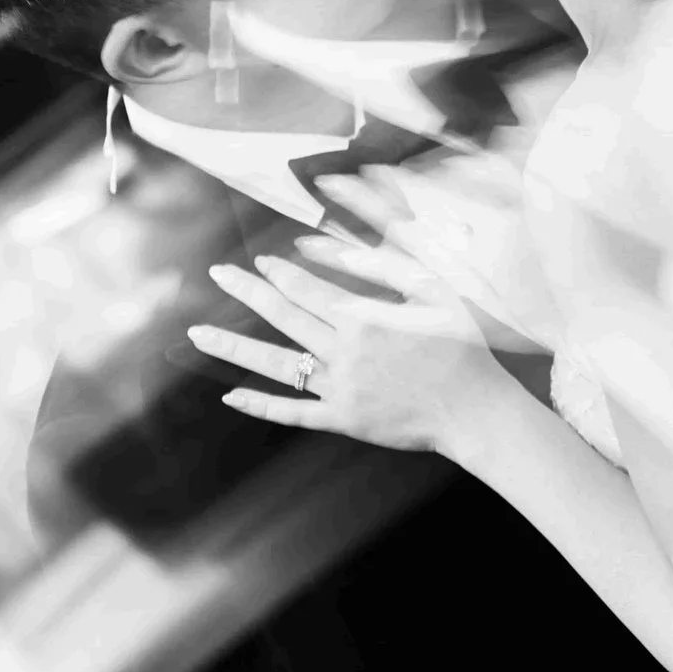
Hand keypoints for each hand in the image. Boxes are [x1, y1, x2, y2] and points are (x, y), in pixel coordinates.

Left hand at [193, 233, 521, 455]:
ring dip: (234, 347)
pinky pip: (294, 411)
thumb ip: (382, 267)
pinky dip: (261, 405)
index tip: (260, 261)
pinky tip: (231, 395)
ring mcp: (340, 389)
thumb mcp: (431, 291)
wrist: (476, 409)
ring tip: (197, 334)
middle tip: (216, 274)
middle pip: (283, 317)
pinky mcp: (343, 419)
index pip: (307, 290)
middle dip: (246, 292)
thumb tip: (335, 252)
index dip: (280, 273)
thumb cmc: (461, 344)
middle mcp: (343, 352)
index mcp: (362, 318)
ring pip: (276, 365)